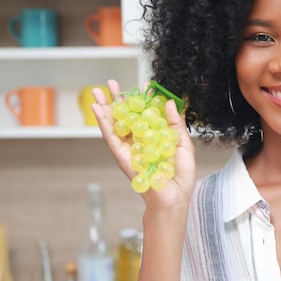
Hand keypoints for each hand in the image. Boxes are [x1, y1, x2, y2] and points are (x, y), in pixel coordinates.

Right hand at [91, 79, 196, 213]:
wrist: (173, 198)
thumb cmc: (180, 176)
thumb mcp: (183, 145)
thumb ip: (175, 124)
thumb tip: (168, 103)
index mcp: (155, 137)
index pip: (146, 114)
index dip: (144, 99)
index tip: (145, 84)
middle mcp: (140, 141)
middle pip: (127, 116)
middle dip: (119, 99)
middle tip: (112, 82)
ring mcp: (129, 148)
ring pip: (114, 124)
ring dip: (105, 106)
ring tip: (98, 90)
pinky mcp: (122, 156)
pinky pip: (110, 137)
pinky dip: (103, 123)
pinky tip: (97, 109)